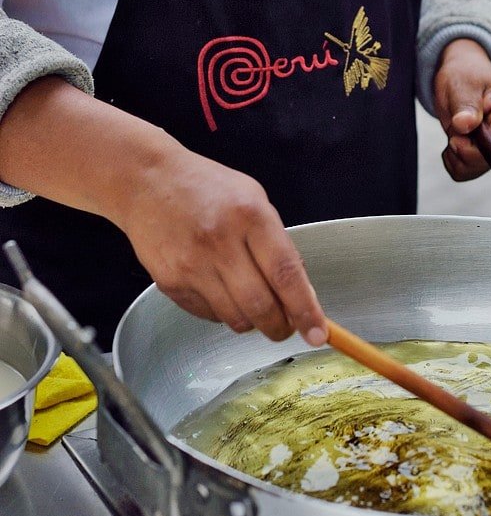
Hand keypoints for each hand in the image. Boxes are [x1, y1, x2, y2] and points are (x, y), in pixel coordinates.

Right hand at [115, 143, 327, 344]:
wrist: (147, 182)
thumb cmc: (207, 187)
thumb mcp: (253, 199)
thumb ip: (276, 242)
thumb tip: (299, 292)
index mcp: (250, 216)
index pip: (285, 274)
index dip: (305, 309)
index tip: (318, 333)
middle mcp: (221, 242)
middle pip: (261, 306)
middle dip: (281, 327)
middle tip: (287, 327)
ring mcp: (192, 265)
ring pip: (235, 318)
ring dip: (253, 322)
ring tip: (253, 304)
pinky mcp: (170, 282)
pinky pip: (208, 315)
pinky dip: (223, 313)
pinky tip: (222, 291)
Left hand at [432, 38, 490, 180]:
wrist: (463, 73)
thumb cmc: (465, 74)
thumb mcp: (462, 84)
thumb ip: (465, 105)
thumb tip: (465, 125)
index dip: (473, 151)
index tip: (454, 137)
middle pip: (487, 164)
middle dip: (461, 151)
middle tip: (454, 126)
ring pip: (474, 170)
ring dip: (456, 156)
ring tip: (454, 131)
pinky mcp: (487, 154)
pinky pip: (467, 171)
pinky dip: (454, 160)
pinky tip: (454, 140)